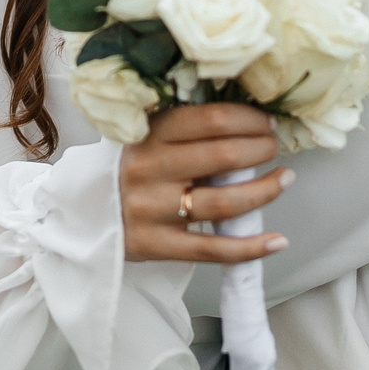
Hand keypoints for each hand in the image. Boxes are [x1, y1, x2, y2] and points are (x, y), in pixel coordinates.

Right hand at [119, 103, 291, 263]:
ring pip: (223, 203)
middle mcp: (149, 169)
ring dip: (264, 191)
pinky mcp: (157, 246)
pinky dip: (250, 247)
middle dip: (261, 150)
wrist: (83, 214)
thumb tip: (247, 120)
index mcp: (148, 135)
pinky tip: (278, 240)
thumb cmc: (129, 170)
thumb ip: (184, 130)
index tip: (268, 122)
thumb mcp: (145, 138)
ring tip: (284, 180)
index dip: (249, 119)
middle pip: (222, 157)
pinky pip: (212, 249)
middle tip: (274, 148)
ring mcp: (153, 210)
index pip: (210, 120)